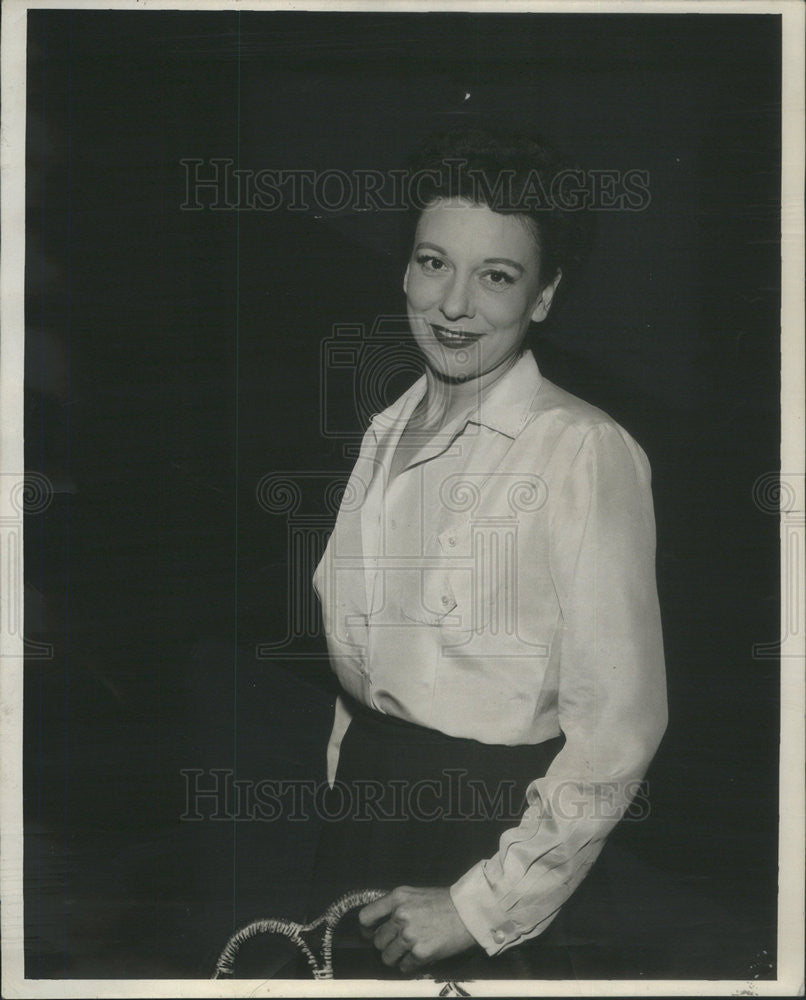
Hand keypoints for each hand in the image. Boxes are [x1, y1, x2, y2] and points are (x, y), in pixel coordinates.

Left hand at [358, 886, 474, 974]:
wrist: (469, 911)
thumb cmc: (444, 902)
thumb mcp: (415, 894)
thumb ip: (396, 906)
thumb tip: (380, 923)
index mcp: (397, 898)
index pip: (366, 917)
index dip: (366, 930)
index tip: (371, 934)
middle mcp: (400, 915)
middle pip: (377, 941)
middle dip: (386, 945)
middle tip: (397, 944)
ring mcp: (410, 935)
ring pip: (387, 957)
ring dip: (395, 957)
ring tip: (407, 952)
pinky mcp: (420, 952)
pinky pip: (403, 967)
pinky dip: (409, 965)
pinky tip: (418, 957)